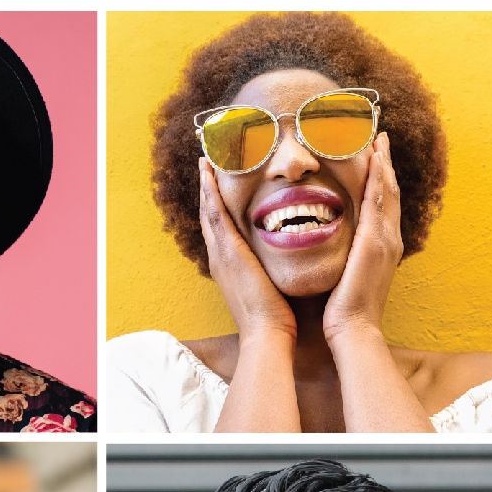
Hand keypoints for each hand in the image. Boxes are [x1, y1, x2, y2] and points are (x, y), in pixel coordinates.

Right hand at [198, 160, 296, 345]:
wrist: (267, 333)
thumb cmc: (274, 318)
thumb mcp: (270, 287)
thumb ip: (272, 270)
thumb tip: (286, 259)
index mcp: (230, 265)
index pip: (221, 227)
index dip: (217, 203)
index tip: (218, 182)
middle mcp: (219, 257)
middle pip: (209, 215)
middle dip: (207, 189)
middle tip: (205, 161)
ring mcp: (221, 254)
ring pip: (208, 210)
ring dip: (205, 183)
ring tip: (205, 157)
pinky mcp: (228, 252)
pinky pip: (215, 214)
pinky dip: (209, 191)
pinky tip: (209, 171)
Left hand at [323, 133, 404, 346]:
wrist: (354, 330)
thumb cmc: (345, 314)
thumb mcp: (348, 279)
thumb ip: (346, 261)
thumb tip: (334, 252)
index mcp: (383, 248)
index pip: (383, 206)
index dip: (382, 180)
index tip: (376, 158)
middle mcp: (390, 240)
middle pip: (390, 192)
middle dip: (386, 164)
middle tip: (381, 136)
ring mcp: (385, 239)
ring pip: (387, 190)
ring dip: (384, 162)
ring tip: (378, 137)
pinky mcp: (374, 241)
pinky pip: (378, 200)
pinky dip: (378, 176)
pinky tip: (375, 156)